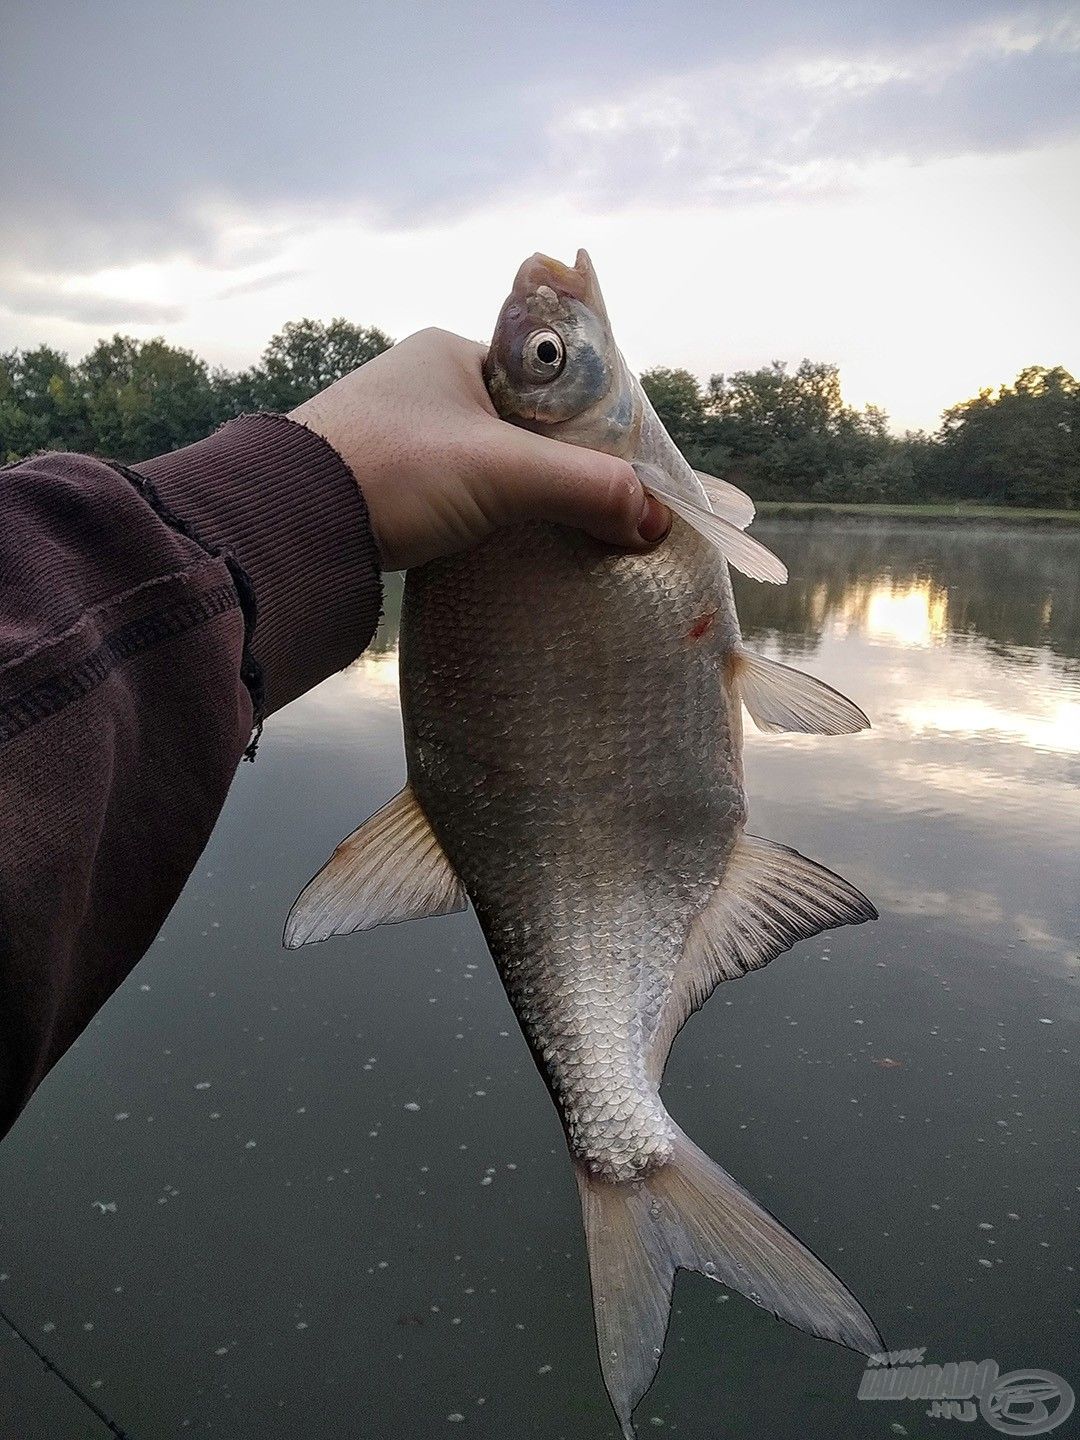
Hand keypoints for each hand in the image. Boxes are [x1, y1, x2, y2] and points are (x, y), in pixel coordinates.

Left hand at [288, 328, 669, 570]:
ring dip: (517, 492)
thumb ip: (586, 487)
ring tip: (552, 530)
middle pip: (520, 423)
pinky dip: (480, 510)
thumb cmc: (395, 470)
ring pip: (485, 458)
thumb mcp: (505, 473)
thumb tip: (654, 518)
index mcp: (452, 350)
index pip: (547, 380)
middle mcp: (422, 378)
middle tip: (592, 508)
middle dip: (555, 465)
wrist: (287, 521)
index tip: (616, 469)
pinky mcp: (378, 475)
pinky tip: (498, 540)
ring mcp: (396, 428)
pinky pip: (452, 486)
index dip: (588, 425)